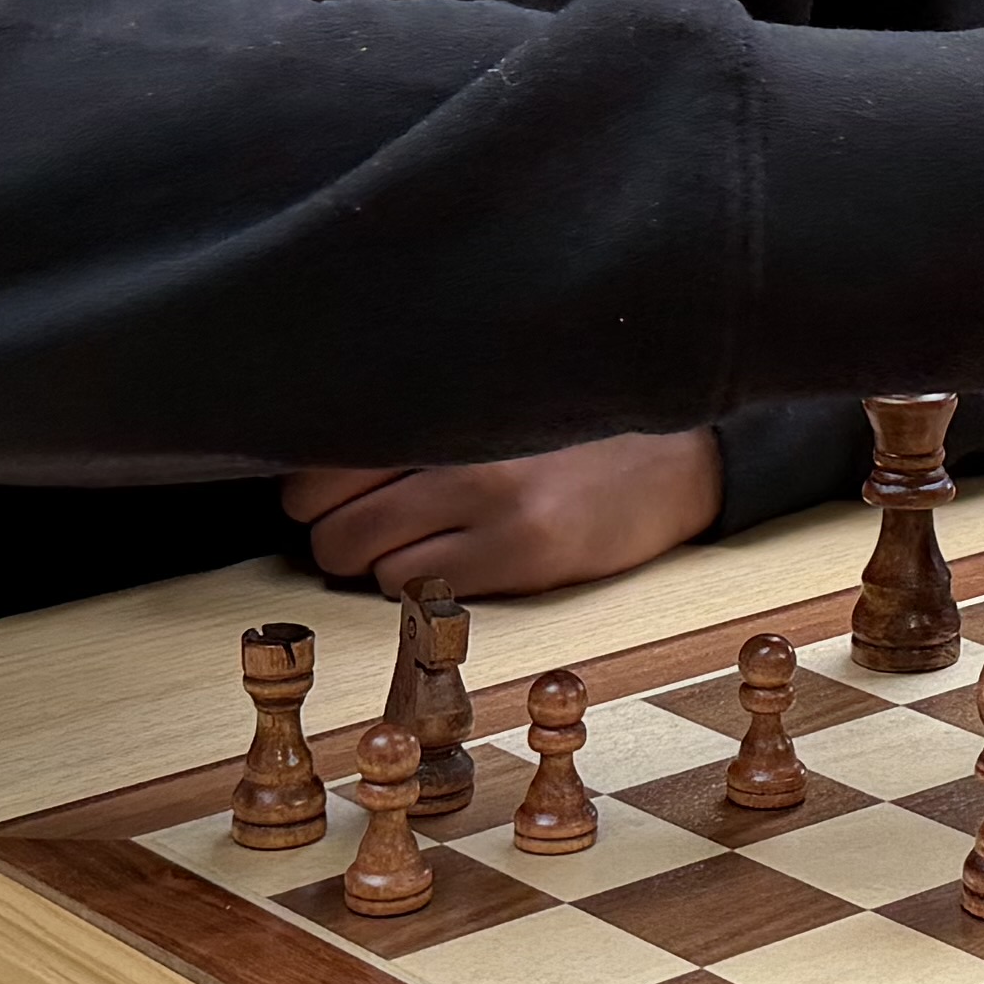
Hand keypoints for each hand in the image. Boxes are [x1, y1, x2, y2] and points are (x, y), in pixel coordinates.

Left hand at [275, 429, 723, 601]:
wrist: (676, 454)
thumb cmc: (563, 422)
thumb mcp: (483, 391)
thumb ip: (409, 410)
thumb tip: (307, 451)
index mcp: (444, 393)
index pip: (320, 454)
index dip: (310, 486)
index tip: (331, 492)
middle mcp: (460, 439)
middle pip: (326, 514)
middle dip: (331, 529)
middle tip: (365, 523)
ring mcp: (491, 498)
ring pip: (359, 557)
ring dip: (370, 561)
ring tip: (409, 543)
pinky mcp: (523, 552)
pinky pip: (412, 591)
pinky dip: (413, 588)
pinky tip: (449, 562)